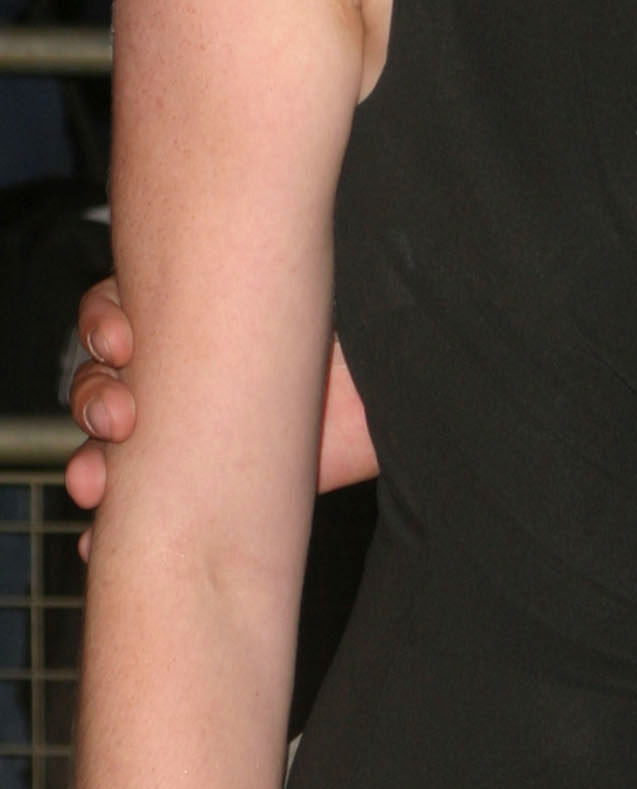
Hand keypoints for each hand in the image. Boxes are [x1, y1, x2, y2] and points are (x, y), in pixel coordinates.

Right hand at [64, 278, 378, 539]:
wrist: (396, 410)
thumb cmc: (362, 347)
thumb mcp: (320, 305)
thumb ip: (277, 285)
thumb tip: (252, 249)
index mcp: (199, 315)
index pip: (123, 306)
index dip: (104, 322)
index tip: (124, 343)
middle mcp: (181, 369)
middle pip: (102, 376)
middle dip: (93, 397)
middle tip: (119, 418)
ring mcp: (185, 429)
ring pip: (106, 442)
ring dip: (88, 463)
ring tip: (96, 484)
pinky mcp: (200, 486)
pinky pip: (136, 509)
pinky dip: (105, 527)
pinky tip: (97, 539)